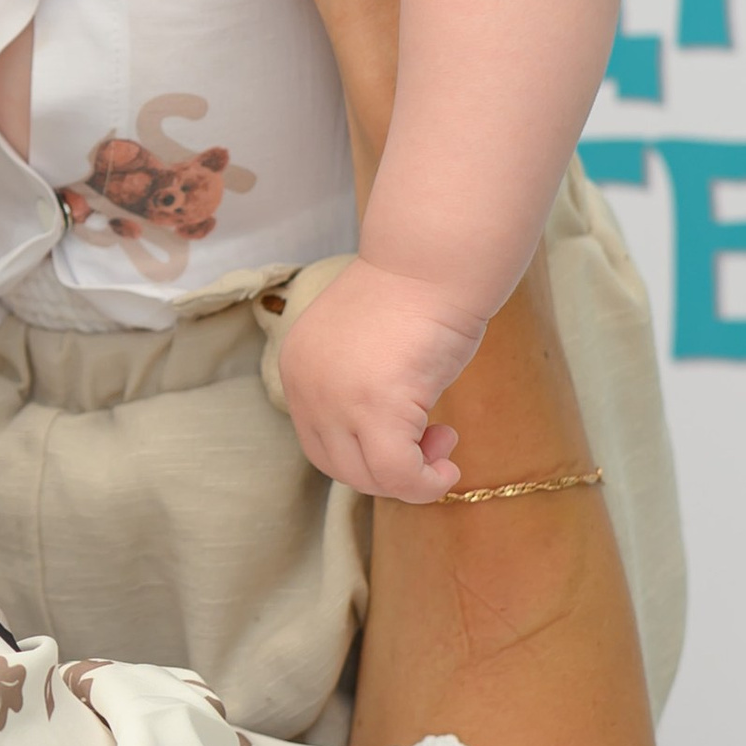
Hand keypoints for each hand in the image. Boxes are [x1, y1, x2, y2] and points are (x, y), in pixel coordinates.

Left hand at [277, 255, 481, 500]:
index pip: (319, 440)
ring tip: (443, 444)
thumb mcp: (366, 347)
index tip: (408, 436)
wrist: (432, 260)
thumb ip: (359, 388)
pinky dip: (423, 485)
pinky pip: (396, 474)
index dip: (365, 453)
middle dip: (389, 471)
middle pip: (337, 466)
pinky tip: (447, 468)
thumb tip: (382, 440)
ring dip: (409, 478)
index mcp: (297, 368)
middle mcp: (305, 387)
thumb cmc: (415, 294)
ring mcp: (335, 400)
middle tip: (434, 443)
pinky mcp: (374, 408)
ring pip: (366, 477)